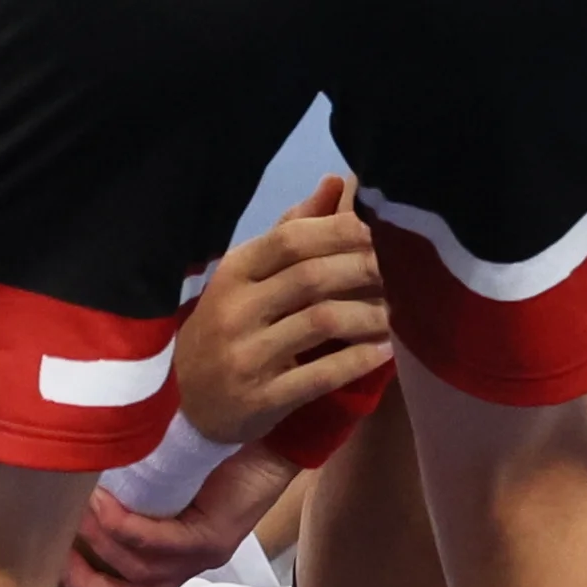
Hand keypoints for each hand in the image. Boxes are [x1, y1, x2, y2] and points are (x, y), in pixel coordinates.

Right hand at [61, 445, 300, 586]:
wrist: (271, 443)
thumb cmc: (218, 459)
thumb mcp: (170, 488)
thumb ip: (139, 501)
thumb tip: (87, 491)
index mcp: (181, 560)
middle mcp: (191, 565)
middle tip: (57, 567)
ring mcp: (203, 555)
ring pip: (140, 570)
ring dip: (100, 545)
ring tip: (74, 516)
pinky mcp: (212, 537)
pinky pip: (160, 543)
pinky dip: (125, 529)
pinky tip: (101, 509)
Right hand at [169, 174, 390, 442]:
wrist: (187, 403)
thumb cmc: (227, 328)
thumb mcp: (246, 278)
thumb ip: (291, 232)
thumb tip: (337, 183)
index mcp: (233, 273)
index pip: (290, 239)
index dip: (339, 231)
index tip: (379, 231)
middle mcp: (235, 310)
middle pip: (310, 277)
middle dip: (362, 270)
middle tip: (400, 272)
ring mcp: (246, 356)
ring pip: (321, 323)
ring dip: (368, 315)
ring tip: (396, 313)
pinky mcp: (261, 399)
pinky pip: (320, 376)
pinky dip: (358, 361)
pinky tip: (384, 352)